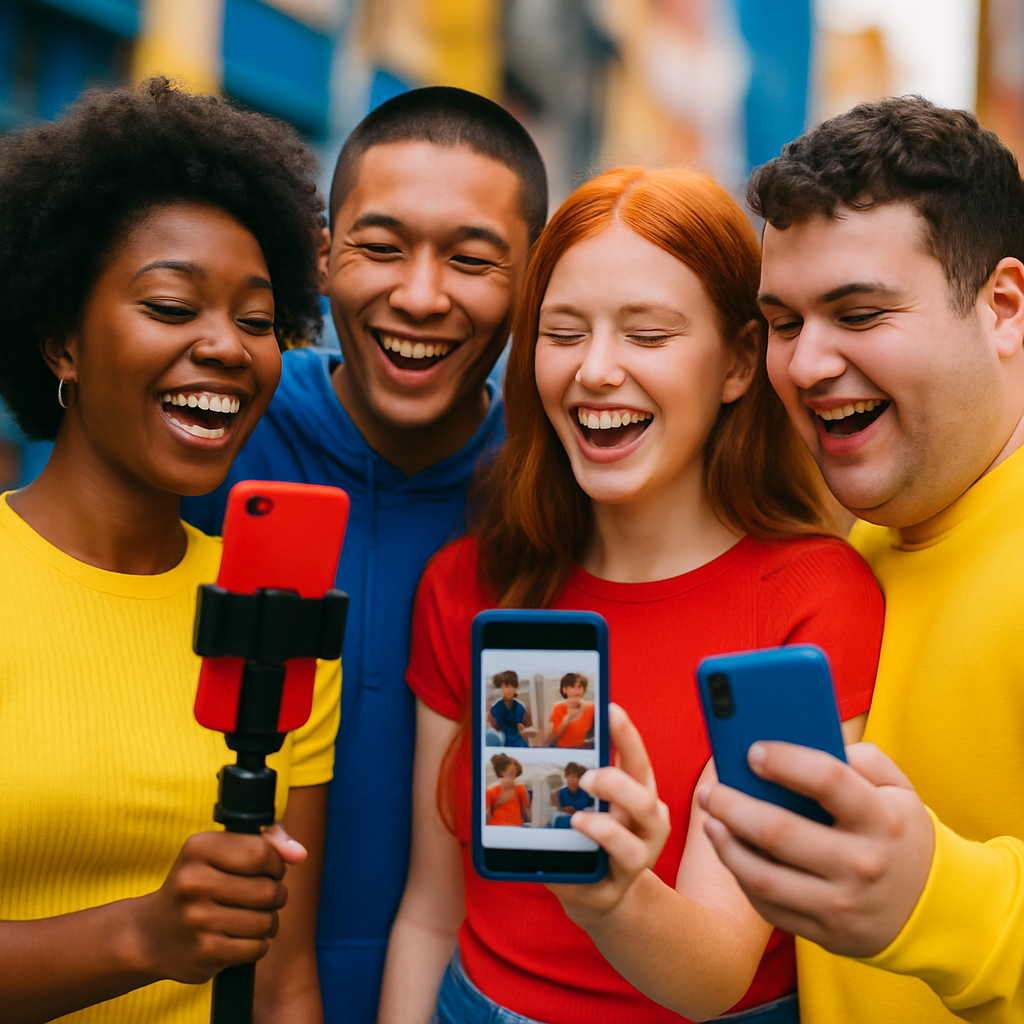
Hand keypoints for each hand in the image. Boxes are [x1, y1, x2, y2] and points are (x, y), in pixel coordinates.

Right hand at [130, 827, 306, 983]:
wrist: (152, 935)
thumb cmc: (201, 883)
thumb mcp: (224, 851)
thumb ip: (268, 841)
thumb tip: (301, 853)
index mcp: (198, 848)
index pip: (262, 853)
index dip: (276, 864)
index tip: (267, 870)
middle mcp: (193, 882)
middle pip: (268, 890)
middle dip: (275, 895)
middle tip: (261, 897)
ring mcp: (196, 920)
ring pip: (266, 921)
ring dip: (268, 922)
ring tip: (250, 918)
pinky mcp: (204, 953)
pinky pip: (256, 947)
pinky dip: (256, 944)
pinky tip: (238, 938)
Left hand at [546, 704, 669, 927]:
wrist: (601, 895)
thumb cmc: (592, 837)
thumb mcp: (592, 802)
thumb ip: (580, 775)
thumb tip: (538, 735)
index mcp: (638, 796)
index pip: (637, 761)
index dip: (627, 736)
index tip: (611, 709)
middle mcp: (646, 827)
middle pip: (644, 801)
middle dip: (617, 785)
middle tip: (587, 777)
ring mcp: (636, 862)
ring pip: (632, 846)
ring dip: (604, 829)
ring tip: (578, 819)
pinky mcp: (614, 890)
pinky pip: (604, 877)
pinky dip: (588, 860)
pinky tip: (571, 848)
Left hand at [698, 741, 934, 957]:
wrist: (935, 910)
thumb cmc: (900, 833)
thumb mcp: (899, 789)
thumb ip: (861, 758)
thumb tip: (810, 741)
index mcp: (882, 819)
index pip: (827, 780)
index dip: (785, 761)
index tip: (753, 750)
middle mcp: (862, 864)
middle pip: (780, 832)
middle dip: (734, 806)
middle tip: (711, 790)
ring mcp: (842, 904)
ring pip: (764, 877)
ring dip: (726, 845)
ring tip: (710, 820)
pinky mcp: (825, 933)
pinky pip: (768, 906)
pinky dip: (742, 877)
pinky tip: (730, 852)